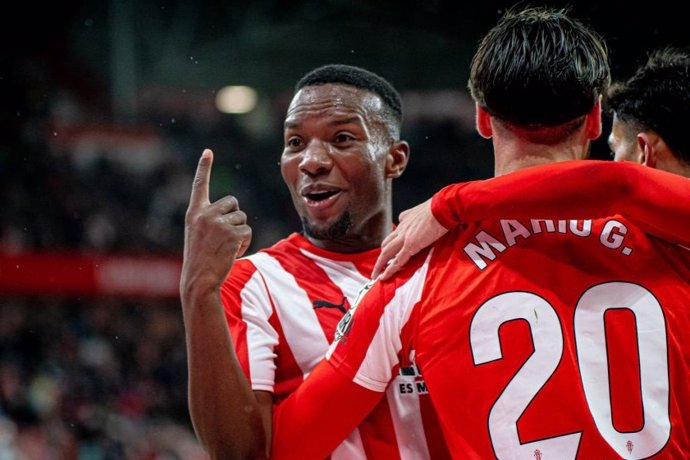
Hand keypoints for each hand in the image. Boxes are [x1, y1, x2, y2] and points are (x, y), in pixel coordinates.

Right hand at [180, 149, 251, 295]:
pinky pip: (247, 231)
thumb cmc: (200, 259)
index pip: (200, 185)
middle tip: (223, 236)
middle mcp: (205, 213)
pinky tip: (231, 252)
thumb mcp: (198, 234)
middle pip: (233, 202)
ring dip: (239, 232)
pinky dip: (244, 243)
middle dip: (234, 217)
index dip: (204, 167)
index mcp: (194, 212)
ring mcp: (218, 222)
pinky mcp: (232, 233)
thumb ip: (210, 219)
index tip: (207, 152)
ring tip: (225, 247)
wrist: (198, 280)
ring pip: (242, 218)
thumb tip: (235, 212)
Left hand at [372, 198, 447, 279]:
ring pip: (386, 253)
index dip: (391, 244)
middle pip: (386, 244)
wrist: (442, 208)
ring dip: (380, 265)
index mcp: (404, 220)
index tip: (389, 252)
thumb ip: (414, 216)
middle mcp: (401, 228)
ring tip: (375, 275)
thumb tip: (412, 218)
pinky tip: (384, 277)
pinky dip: (389, 270)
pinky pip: (397, 261)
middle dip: (381, 256)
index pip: (394, 234)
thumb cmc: (438, 208)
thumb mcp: (421, 210)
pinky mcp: (411, 245)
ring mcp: (404, 237)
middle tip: (378, 266)